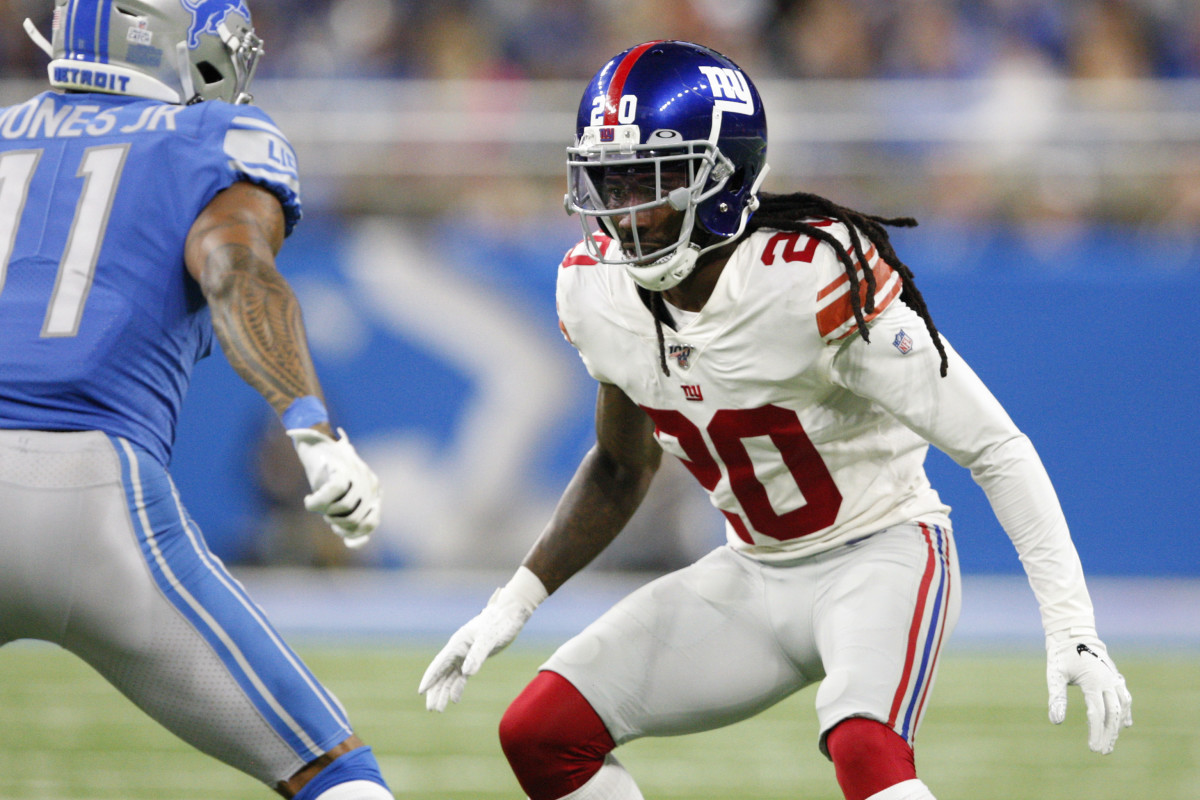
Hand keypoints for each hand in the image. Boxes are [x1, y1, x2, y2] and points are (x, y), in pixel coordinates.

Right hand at [286, 427, 380, 547]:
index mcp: (373, 493)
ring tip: (317, 503)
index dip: (356, 535)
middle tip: (325, 513)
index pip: (371, 523)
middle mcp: (370, 484)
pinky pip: (333, 492)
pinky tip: (309, 501)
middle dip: (336, 523)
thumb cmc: (326, 476)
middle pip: (355, 520)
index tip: (343, 538)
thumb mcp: (339, 501)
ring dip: (326, 511)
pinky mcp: (343, 468)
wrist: (315, 445)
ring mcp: (359, 476)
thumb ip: (348, 520)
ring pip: (343, 508)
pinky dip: (317, 502)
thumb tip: (352, 544)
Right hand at [419, 567, 546, 711]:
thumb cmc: (499, 623)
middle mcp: (458, 649)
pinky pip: (461, 676)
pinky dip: (457, 687)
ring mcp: (465, 654)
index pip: (439, 664)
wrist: (511, 614)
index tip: (421, 691)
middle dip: (435, 690)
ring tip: (439, 709)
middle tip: (431, 708)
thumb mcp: (489, 639)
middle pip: (441, 673)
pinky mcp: (474, 658)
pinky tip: (455, 699)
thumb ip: (477, 655)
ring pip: (450, 676)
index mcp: (458, 643)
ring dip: (444, 692)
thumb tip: (466, 674)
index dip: (430, 678)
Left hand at [1046, 629, 1132, 753]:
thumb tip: (1056, 721)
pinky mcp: (1115, 676)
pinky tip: (1124, 723)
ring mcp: (1114, 679)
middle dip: (1108, 734)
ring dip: (1117, 726)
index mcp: (1094, 682)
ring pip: (1122, 707)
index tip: (1093, 748)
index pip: (1098, 714)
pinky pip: (1125, 697)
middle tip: (1101, 751)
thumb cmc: (1061, 655)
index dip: (1096, 732)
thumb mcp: (1055, 675)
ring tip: (1110, 741)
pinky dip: (1125, 711)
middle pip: (1113, 714)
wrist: (1073, 633)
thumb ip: (1056, 698)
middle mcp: (1108, 681)